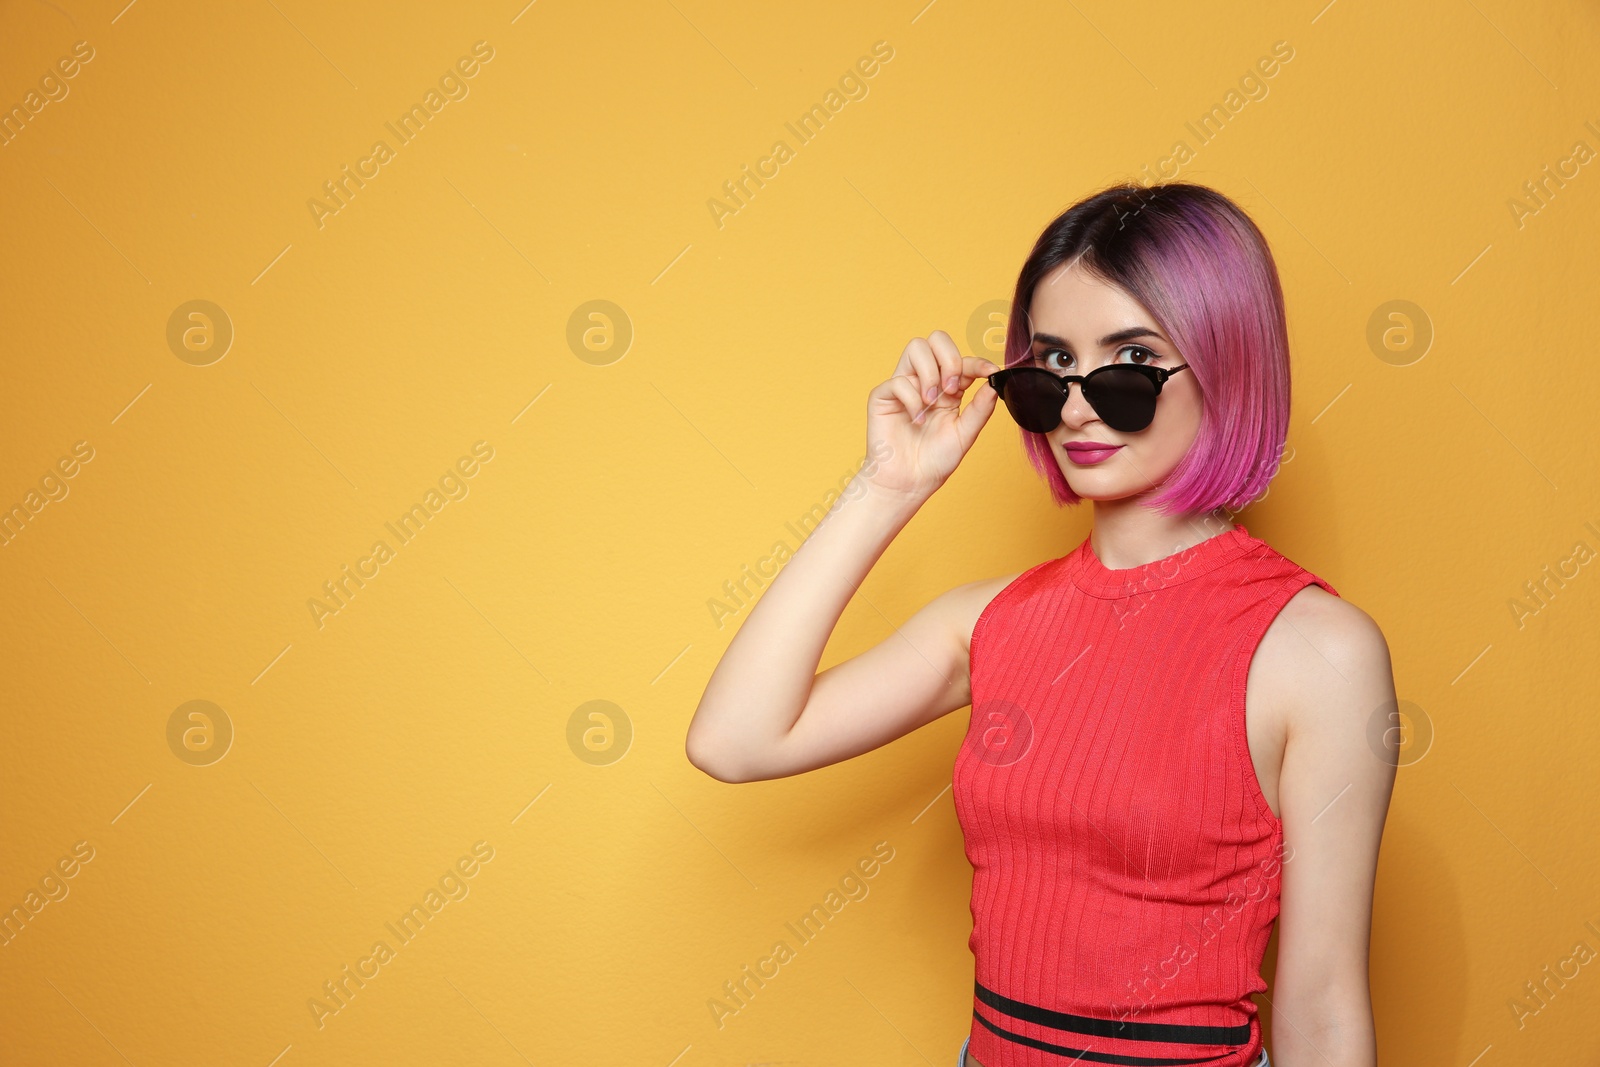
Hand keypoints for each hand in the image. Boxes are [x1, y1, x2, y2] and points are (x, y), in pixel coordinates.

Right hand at [862, 330, 1001, 501]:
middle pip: (936, 340)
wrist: (909, 482)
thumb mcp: (965, 434)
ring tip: (932, 401)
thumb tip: (995, 383)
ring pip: (916, 347)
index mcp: (948, 388)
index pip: (962, 360)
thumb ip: (980, 409)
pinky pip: (898, 380)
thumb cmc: (935, 461)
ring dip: (930, 373)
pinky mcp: (883, 395)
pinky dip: (912, 398)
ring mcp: (904, 385)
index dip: (977, 362)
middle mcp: (926, 381)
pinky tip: (916, 418)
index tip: (989, 371)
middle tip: (952, 387)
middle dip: (950, 359)